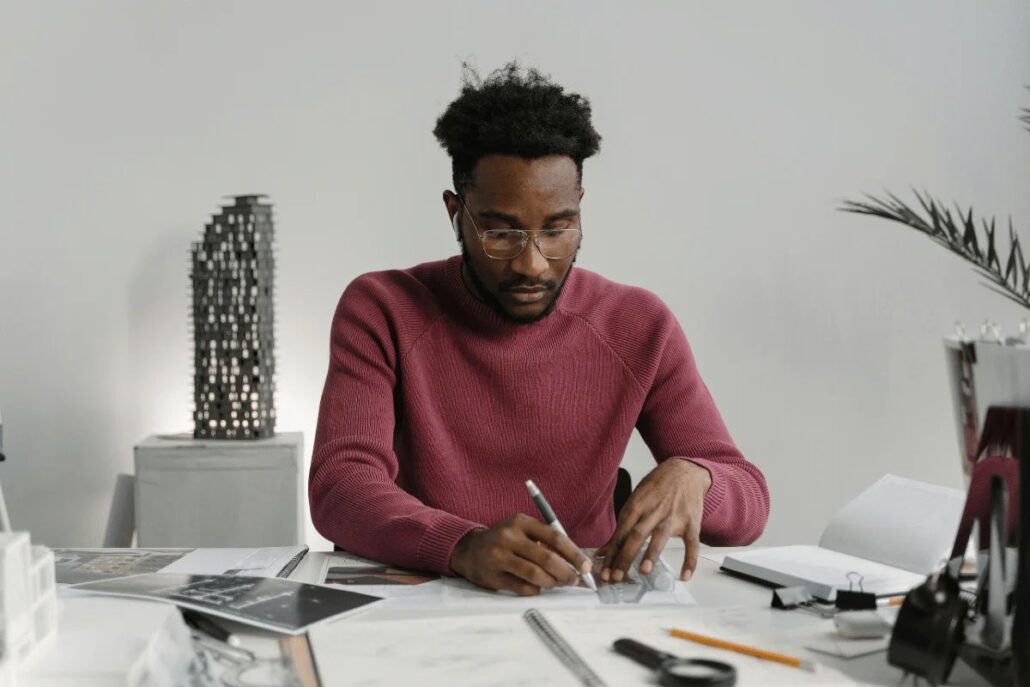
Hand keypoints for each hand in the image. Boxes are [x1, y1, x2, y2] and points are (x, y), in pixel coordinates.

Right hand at [449, 513, 593, 595]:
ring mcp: (499, 557)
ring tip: (556, 583)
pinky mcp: (493, 576)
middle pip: (546, 558)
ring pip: (535, 575)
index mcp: (521, 522)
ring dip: (551, 582)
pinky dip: (535, 590)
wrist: (468, 550)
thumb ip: (545, 542)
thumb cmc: (504, 541)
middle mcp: (509, 537)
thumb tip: (576, 562)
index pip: (554, 537)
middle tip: (574, 580)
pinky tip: (536, 587)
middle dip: (566, 572)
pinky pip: (522, 587)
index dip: (574, 554)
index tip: (586, 566)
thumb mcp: (522, 531)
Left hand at [596, 459, 710, 582]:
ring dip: (651, 554)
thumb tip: (605, 550)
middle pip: (636, 535)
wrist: (686, 470)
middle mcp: (654, 511)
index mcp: (637, 505)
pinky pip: (691, 543)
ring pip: (660, 537)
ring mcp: (673, 517)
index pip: (621, 532)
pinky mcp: (691, 523)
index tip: (603, 571)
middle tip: (616, 577)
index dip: (611, 553)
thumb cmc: (657, 487)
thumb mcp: (637, 499)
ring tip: (644, 571)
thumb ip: (623, 526)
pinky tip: (685, 576)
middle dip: (625, 557)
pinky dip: (690, 560)